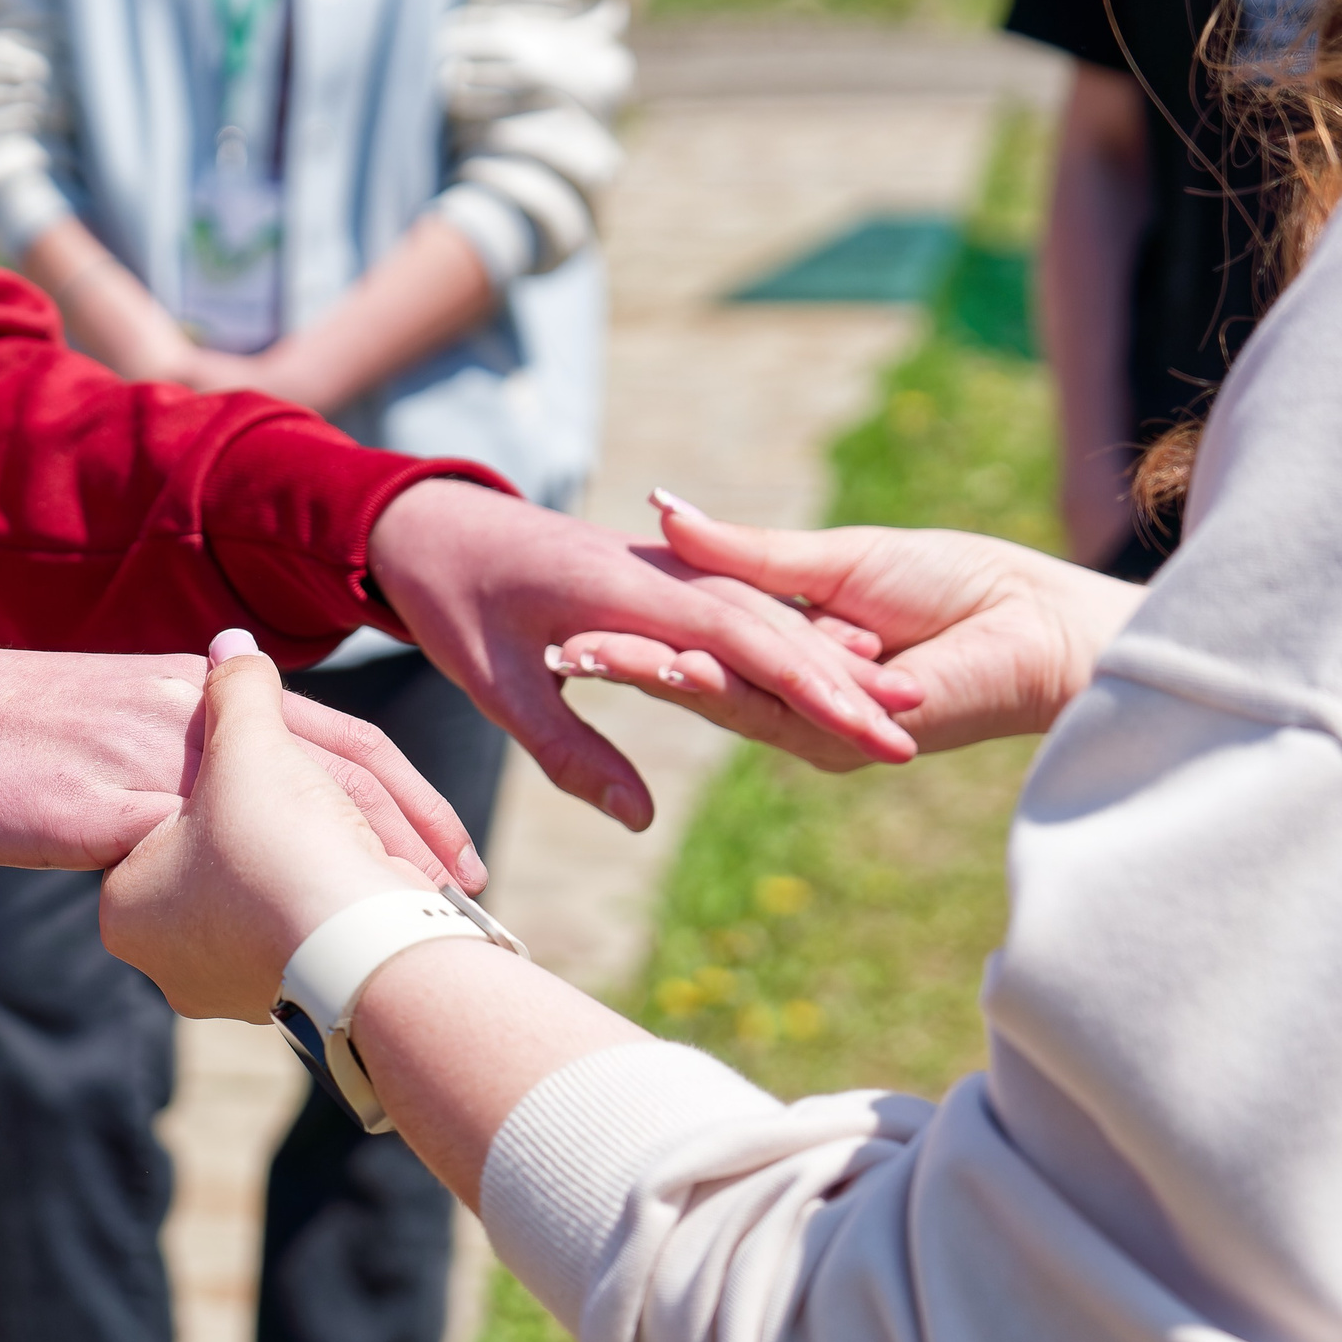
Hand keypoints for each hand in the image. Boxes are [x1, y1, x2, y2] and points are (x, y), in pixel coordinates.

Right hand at [0, 643, 485, 886]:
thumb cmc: (2, 742)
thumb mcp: (108, 727)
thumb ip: (179, 751)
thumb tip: (224, 807)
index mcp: (196, 689)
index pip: (337, 734)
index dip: (408, 793)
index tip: (458, 850)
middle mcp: (189, 711)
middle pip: (338, 770)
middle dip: (413, 835)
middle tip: (466, 896)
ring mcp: (150, 756)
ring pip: (286, 812)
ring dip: (355, 872)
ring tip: (408, 929)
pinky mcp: (104, 806)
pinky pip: (204, 856)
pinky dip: (261, 901)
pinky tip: (290, 948)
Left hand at [100, 639, 425, 1021]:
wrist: (361, 945)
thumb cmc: (278, 841)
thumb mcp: (247, 742)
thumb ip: (237, 690)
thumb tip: (234, 647)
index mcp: (127, 905)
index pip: (165, 823)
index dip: (223, 781)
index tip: (262, 766)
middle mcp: (167, 961)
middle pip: (230, 863)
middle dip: (283, 828)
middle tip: (319, 802)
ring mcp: (232, 989)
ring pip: (283, 896)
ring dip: (327, 861)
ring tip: (368, 839)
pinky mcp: (300, 1001)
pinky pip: (321, 930)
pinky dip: (351, 899)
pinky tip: (388, 876)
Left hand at [365, 480, 923, 828]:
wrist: (430, 521)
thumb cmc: (454, 602)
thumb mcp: (496, 683)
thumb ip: (569, 750)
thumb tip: (640, 820)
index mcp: (627, 590)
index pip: (746, 642)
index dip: (815, 687)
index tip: (876, 732)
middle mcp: (663, 570)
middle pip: (774, 625)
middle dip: (844, 678)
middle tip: (911, 737)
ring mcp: (667, 566)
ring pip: (765, 612)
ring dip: (828, 657)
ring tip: (897, 710)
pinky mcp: (664, 572)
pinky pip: (742, 603)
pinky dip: (791, 637)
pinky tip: (833, 668)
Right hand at [549, 496, 1146, 761]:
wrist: (1037, 627)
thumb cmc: (953, 582)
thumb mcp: (832, 556)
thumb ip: (748, 551)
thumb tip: (666, 511)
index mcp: (775, 650)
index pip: (682, 641)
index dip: (623, 630)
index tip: (556, 616)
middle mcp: (783, 696)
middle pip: (682, 675)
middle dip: (617, 659)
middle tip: (549, 643)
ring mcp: (808, 724)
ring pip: (711, 696)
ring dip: (650, 674)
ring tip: (587, 654)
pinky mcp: (840, 740)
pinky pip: (764, 710)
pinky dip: (715, 685)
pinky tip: (670, 664)